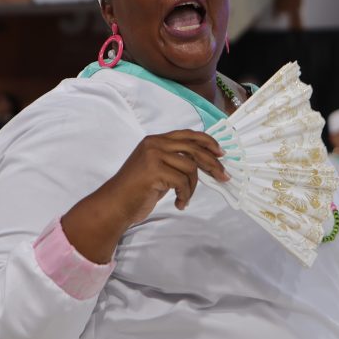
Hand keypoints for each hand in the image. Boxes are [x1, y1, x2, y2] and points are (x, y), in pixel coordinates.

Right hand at [99, 130, 227, 221]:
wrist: (115, 204)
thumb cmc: (137, 191)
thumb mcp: (157, 169)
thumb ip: (174, 160)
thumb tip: (204, 161)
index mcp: (155, 140)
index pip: (187, 134)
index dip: (207, 142)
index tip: (221, 154)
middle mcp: (155, 144)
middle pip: (194, 148)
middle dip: (212, 164)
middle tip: (224, 176)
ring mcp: (153, 155)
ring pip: (190, 167)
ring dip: (192, 187)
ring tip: (184, 199)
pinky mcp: (154, 170)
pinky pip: (182, 182)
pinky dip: (185, 196)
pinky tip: (179, 204)